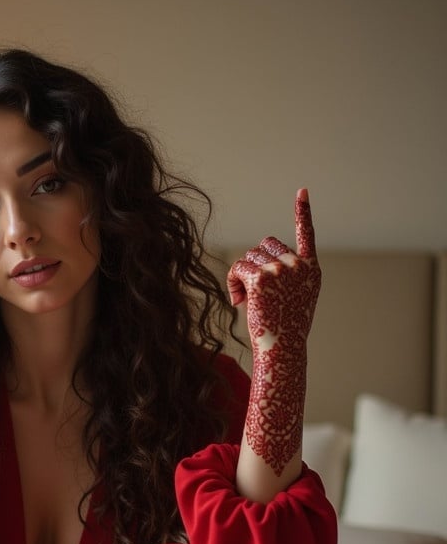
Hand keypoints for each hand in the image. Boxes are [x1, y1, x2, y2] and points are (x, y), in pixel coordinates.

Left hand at [227, 187, 320, 355]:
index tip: (302, 192)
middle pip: (266, 245)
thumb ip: (283, 278)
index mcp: (311, 270)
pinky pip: (239, 267)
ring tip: (244, 300)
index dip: (303, 213)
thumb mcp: (291, 301)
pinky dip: (232, 282)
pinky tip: (237, 300)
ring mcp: (281, 269)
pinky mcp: (262, 278)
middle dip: (255, 264)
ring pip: (250, 256)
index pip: (307, 235)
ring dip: (241, 275)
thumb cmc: (284, 333)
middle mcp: (299, 266)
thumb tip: (253, 268)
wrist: (282, 351)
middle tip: (249, 292)